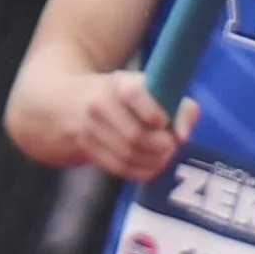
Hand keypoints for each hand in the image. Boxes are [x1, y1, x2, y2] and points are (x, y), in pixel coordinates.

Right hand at [55, 71, 191, 180]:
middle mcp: (99, 104)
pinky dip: (141, 171)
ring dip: (153, 161)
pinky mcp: (87, 149)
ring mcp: (90, 128)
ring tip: (165, 156)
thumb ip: (179, 105)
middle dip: (160, 146)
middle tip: (172, 146)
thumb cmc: (126, 97)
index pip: (134, 94)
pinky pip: (119, 168)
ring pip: (127, 155)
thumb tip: (183, 136)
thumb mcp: (149, 89)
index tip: (164, 122)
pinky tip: (152, 166)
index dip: (154, 112)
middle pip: (134, 135)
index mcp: (118, 83)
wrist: (72, 103)